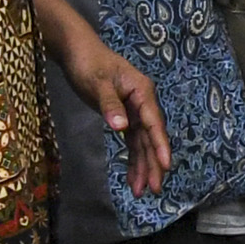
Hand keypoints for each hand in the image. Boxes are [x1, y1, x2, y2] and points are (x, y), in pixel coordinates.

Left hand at [64, 36, 170, 197]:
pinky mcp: (124, 116)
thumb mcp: (97, 83)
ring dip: (143, 166)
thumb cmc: (88, 63)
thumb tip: (121, 128)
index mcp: (142, 92)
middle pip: (151, 137)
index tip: (166, 165)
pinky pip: (132, 142)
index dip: (160, 145)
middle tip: (154, 189)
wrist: (78, 51)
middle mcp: (143, 103)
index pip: (154, 123)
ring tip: (142, 191)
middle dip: (153, 164)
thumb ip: (110, 105)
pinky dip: (133, 159)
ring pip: (143, 143)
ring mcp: (135, 111)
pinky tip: (132, 177)